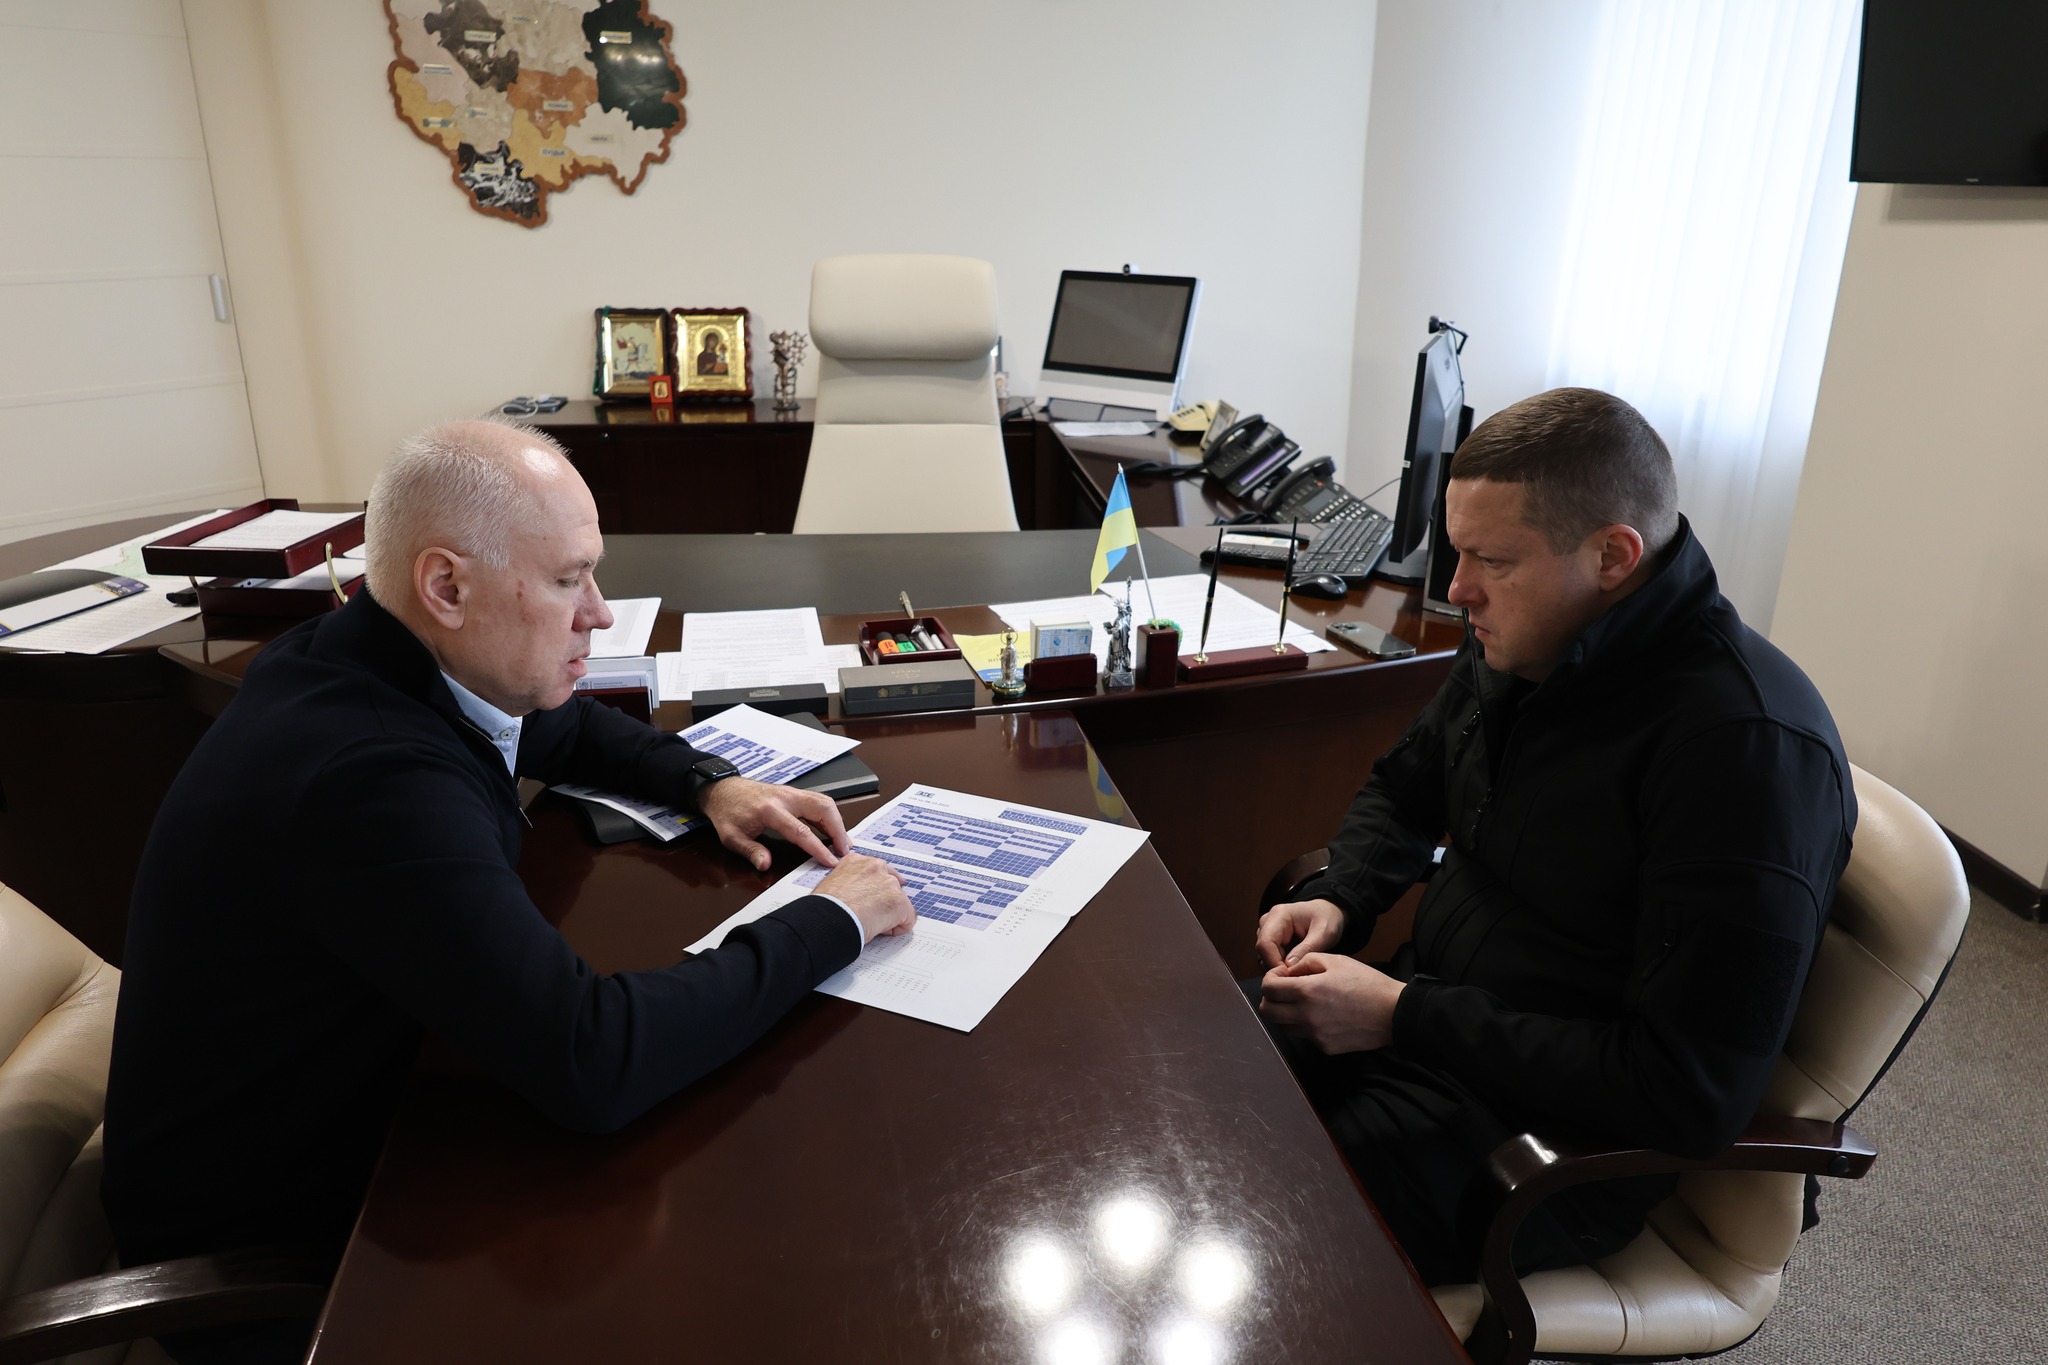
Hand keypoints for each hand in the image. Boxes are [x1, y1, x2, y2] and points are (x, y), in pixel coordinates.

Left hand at [697, 778, 850, 871]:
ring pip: (824, 801)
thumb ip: (751, 851)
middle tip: (845, 851)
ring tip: (842, 843)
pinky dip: (830, 816)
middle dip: (839, 830)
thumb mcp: (732, 837)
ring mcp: (791, 792)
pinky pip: (818, 801)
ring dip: (837, 821)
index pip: (801, 831)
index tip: (830, 860)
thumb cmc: (727, 812)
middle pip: (823, 808)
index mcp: (770, 810)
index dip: (819, 848)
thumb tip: (765, 864)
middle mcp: (785, 797)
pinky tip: (832, 830)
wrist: (722, 790)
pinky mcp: (794, 793)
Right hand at [814, 853, 915, 941]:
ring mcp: (890, 883)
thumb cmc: (823, 907)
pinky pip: (907, 920)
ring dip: (888, 915)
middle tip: (868, 915)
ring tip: (869, 923)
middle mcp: (876, 866)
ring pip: (899, 903)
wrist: (827, 919)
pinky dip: (895, 929)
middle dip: (883, 901)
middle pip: (891, 886)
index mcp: (857, 861)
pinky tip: (878, 930)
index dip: (872, 891)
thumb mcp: (831, 883)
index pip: (875, 873)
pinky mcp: (900, 903)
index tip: (868, 902)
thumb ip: (847, 883)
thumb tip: (850, 895)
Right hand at [1255, 897, 1346, 969]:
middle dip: (1277, 967)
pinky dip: (1280, 966)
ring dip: (1278, 968)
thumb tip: (1288, 966)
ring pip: (1263, 957)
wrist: (1326, 912)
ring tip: (1298, 972)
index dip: (1274, 962)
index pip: (1266, 943)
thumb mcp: (1324, 933)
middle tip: (1296, 978)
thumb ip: (1307, 948)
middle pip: (1262, 951)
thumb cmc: (1326, 918)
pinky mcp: (1269, 940)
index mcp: (1279, 915)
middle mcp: (1268, 922)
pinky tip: (1295, 969)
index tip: (1289, 976)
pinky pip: (1269, 958)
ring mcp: (1266, 931)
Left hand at [1257, 954, 1404, 1053]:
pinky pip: (1304, 1036)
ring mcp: (1315, 1035)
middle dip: (1271, 999)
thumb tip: (1288, 971)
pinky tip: (1323, 1014)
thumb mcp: (1336, 961)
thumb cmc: (1367, 983)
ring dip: (1286, 1013)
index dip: (1270, 979)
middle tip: (1284, 990)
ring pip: (1283, 1026)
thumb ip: (1306, 961)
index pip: (1268, 989)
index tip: (1281, 976)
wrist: (1393, 1013)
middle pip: (1268, 1012)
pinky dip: (1305, 1025)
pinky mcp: (1324, 1047)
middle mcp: (1306, 1016)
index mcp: (1307, 991)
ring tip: (1305, 1002)